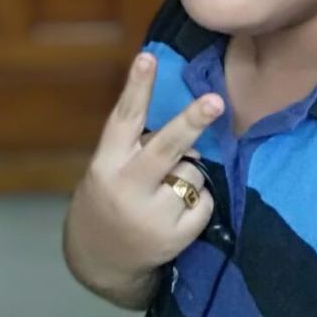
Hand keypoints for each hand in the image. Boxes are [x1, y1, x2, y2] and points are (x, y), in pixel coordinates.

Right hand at [63, 52, 223, 296]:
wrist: (100, 260)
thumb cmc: (112, 197)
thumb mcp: (112, 168)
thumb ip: (141, 147)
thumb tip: (191, 131)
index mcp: (108, 162)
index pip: (125, 118)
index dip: (137, 87)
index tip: (148, 57)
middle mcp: (127, 187)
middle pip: (166, 147)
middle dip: (192, 122)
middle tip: (216, 101)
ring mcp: (150, 215)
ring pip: (193, 172)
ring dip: (190, 174)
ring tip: (166, 192)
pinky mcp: (173, 238)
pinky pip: (204, 201)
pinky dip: (199, 201)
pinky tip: (177, 213)